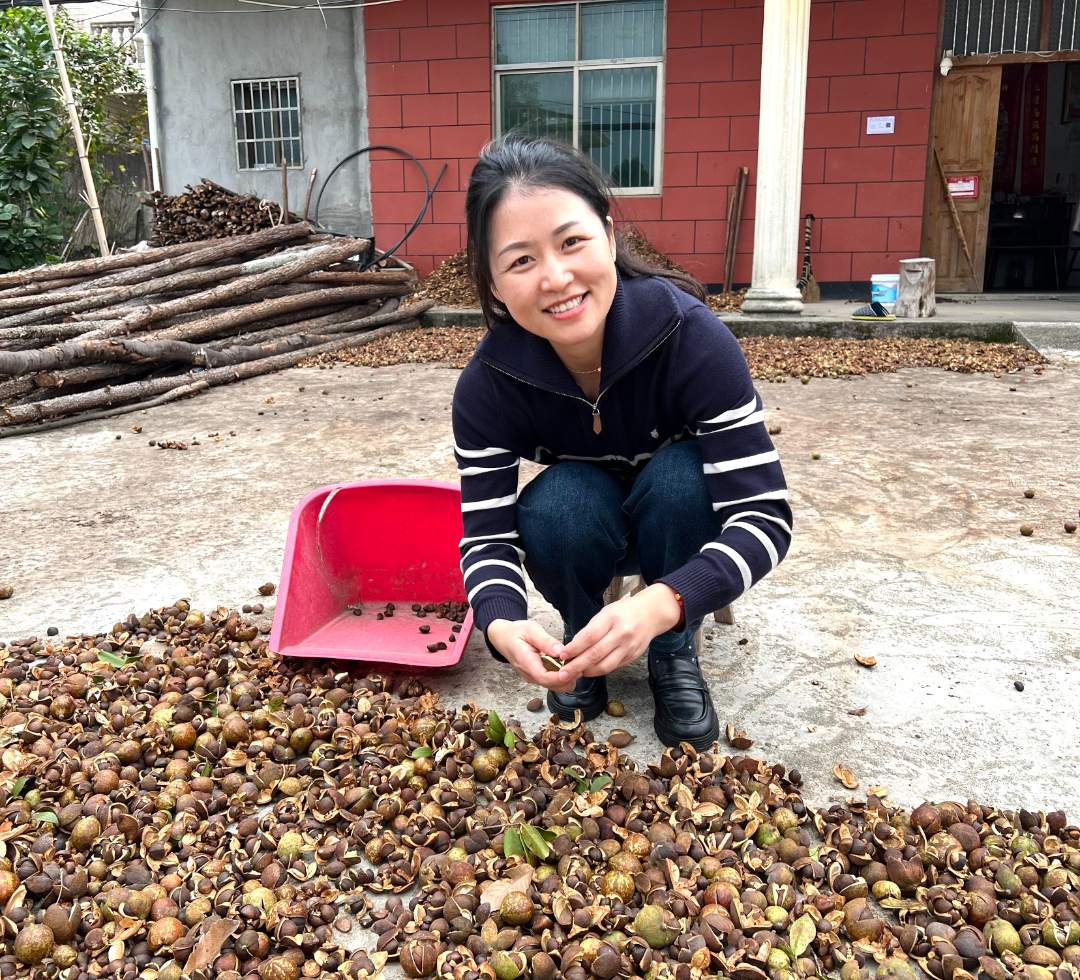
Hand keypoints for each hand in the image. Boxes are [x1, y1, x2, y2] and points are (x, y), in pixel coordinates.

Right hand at [487, 619, 575, 692]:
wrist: (504, 638)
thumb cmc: (516, 632)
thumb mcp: (531, 630)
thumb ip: (545, 641)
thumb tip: (560, 651)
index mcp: (525, 662)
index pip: (543, 677)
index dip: (559, 677)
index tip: (572, 671)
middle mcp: (529, 674)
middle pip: (551, 685)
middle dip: (568, 678)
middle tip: (580, 664)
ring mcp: (533, 677)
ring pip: (554, 686)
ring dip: (567, 678)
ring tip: (576, 663)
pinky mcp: (538, 677)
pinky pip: (552, 682)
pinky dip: (563, 676)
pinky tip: (569, 665)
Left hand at [556, 584, 682, 681]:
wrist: (651, 614)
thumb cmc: (624, 611)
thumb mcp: (606, 613)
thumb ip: (590, 630)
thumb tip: (572, 648)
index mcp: (612, 619)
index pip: (589, 637)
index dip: (574, 648)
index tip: (562, 655)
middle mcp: (622, 634)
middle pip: (595, 654)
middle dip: (577, 666)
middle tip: (563, 674)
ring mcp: (629, 647)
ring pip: (605, 666)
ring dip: (587, 672)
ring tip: (575, 674)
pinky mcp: (632, 657)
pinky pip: (613, 667)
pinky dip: (599, 671)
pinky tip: (589, 671)